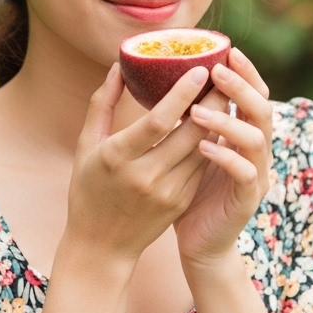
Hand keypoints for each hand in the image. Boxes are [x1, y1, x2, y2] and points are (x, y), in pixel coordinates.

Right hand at [60, 62, 212, 268]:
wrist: (102, 246)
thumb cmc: (89, 189)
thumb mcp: (87, 146)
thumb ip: (103, 104)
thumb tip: (119, 66)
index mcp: (118, 158)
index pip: (157, 121)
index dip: (182, 94)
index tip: (200, 68)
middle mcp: (145, 176)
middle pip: (190, 132)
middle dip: (213, 100)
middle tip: (225, 72)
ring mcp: (167, 192)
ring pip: (204, 147)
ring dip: (218, 118)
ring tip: (226, 91)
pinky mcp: (182, 201)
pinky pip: (203, 164)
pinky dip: (212, 141)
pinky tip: (218, 121)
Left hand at [171, 47, 273, 266]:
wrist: (199, 243)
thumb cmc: (188, 192)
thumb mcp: (186, 149)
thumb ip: (185, 118)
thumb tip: (159, 79)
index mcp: (243, 136)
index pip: (254, 96)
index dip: (246, 73)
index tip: (227, 50)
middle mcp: (256, 152)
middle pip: (263, 110)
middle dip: (242, 88)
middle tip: (217, 71)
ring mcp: (256, 176)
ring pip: (257, 139)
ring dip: (228, 121)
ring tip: (197, 111)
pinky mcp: (247, 200)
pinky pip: (245, 174)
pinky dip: (227, 157)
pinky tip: (204, 147)